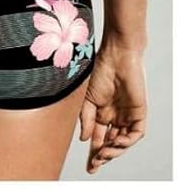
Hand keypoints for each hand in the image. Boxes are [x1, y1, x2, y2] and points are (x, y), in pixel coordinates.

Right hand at [79, 44, 146, 173]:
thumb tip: (84, 139)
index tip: (89, 167)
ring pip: (123, 141)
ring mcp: (127, 115)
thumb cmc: (98, 71)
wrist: (116, 56)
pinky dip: (126, 141)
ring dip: (113, 151)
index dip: (94, 152)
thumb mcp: (86, 98)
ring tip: (103, 154)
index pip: (97, 137)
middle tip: (95, 165)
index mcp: (100, 112)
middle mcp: (114, 116)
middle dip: (103, 156)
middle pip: (110, 143)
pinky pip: (135, 133)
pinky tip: (115, 142)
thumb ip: (85, 118)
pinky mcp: (139, 112)